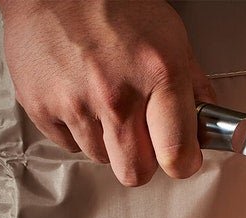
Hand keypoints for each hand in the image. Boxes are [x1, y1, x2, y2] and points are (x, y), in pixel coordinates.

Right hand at [0, 0, 214, 186]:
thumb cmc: (115, 5)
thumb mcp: (174, 40)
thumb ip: (195, 89)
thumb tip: (205, 128)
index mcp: (159, 77)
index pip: (177, 156)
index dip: (183, 163)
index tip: (181, 157)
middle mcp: (117, 96)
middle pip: (135, 173)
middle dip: (143, 161)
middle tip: (142, 137)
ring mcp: (75, 103)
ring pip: (101, 159)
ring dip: (109, 142)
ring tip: (106, 104)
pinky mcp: (41, 106)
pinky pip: (68, 144)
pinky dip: (77, 129)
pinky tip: (81, 98)